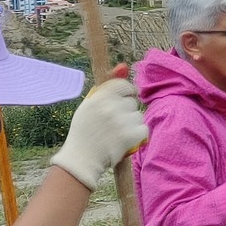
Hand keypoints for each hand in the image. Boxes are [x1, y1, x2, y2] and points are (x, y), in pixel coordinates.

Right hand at [50, 76, 147, 190]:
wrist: (81, 160)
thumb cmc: (84, 132)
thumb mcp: (89, 106)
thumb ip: (107, 86)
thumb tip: (123, 66)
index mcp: (99, 97)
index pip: (123, 85)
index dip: (125, 93)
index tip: (122, 101)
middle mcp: (110, 107)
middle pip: (131, 102)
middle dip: (125, 112)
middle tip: (111, 124)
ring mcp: (121, 121)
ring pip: (138, 115)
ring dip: (131, 124)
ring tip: (116, 134)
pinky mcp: (131, 135)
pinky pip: (144, 129)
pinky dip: (137, 135)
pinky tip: (125, 141)